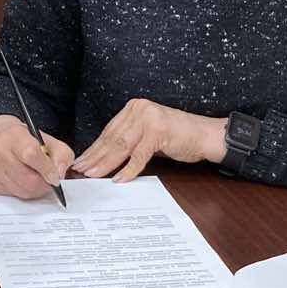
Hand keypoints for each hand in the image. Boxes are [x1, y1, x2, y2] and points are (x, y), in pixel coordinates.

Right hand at [0, 114, 73, 199]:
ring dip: (34, 189)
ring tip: (36, 178)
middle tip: (48, 179)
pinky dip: (22, 191)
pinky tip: (22, 180)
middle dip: (43, 184)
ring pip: (21, 191)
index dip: (46, 169)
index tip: (56, 177)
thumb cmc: (22, 137)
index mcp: (14, 136)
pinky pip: (13, 195)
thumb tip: (59, 174)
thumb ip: (61, 154)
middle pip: (27, 179)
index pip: (31, 154)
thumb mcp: (47, 138)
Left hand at [72, 99, 225, 181]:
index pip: (109, 131)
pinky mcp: (159, 132)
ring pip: (121, 146)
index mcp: (134, 108)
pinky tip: (119, 179)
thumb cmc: (177, 135)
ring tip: (93, 175)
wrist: (204, 135)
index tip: (82, 160)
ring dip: (106, 164)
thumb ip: (129, 139)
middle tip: (82, 170)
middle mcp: (139, 110)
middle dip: (95, 157)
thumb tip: (103, 156)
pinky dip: (128, 169)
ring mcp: (149, 120)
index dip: (94, 148)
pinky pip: (139, 156)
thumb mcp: (148, 133)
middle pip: (112, 139)